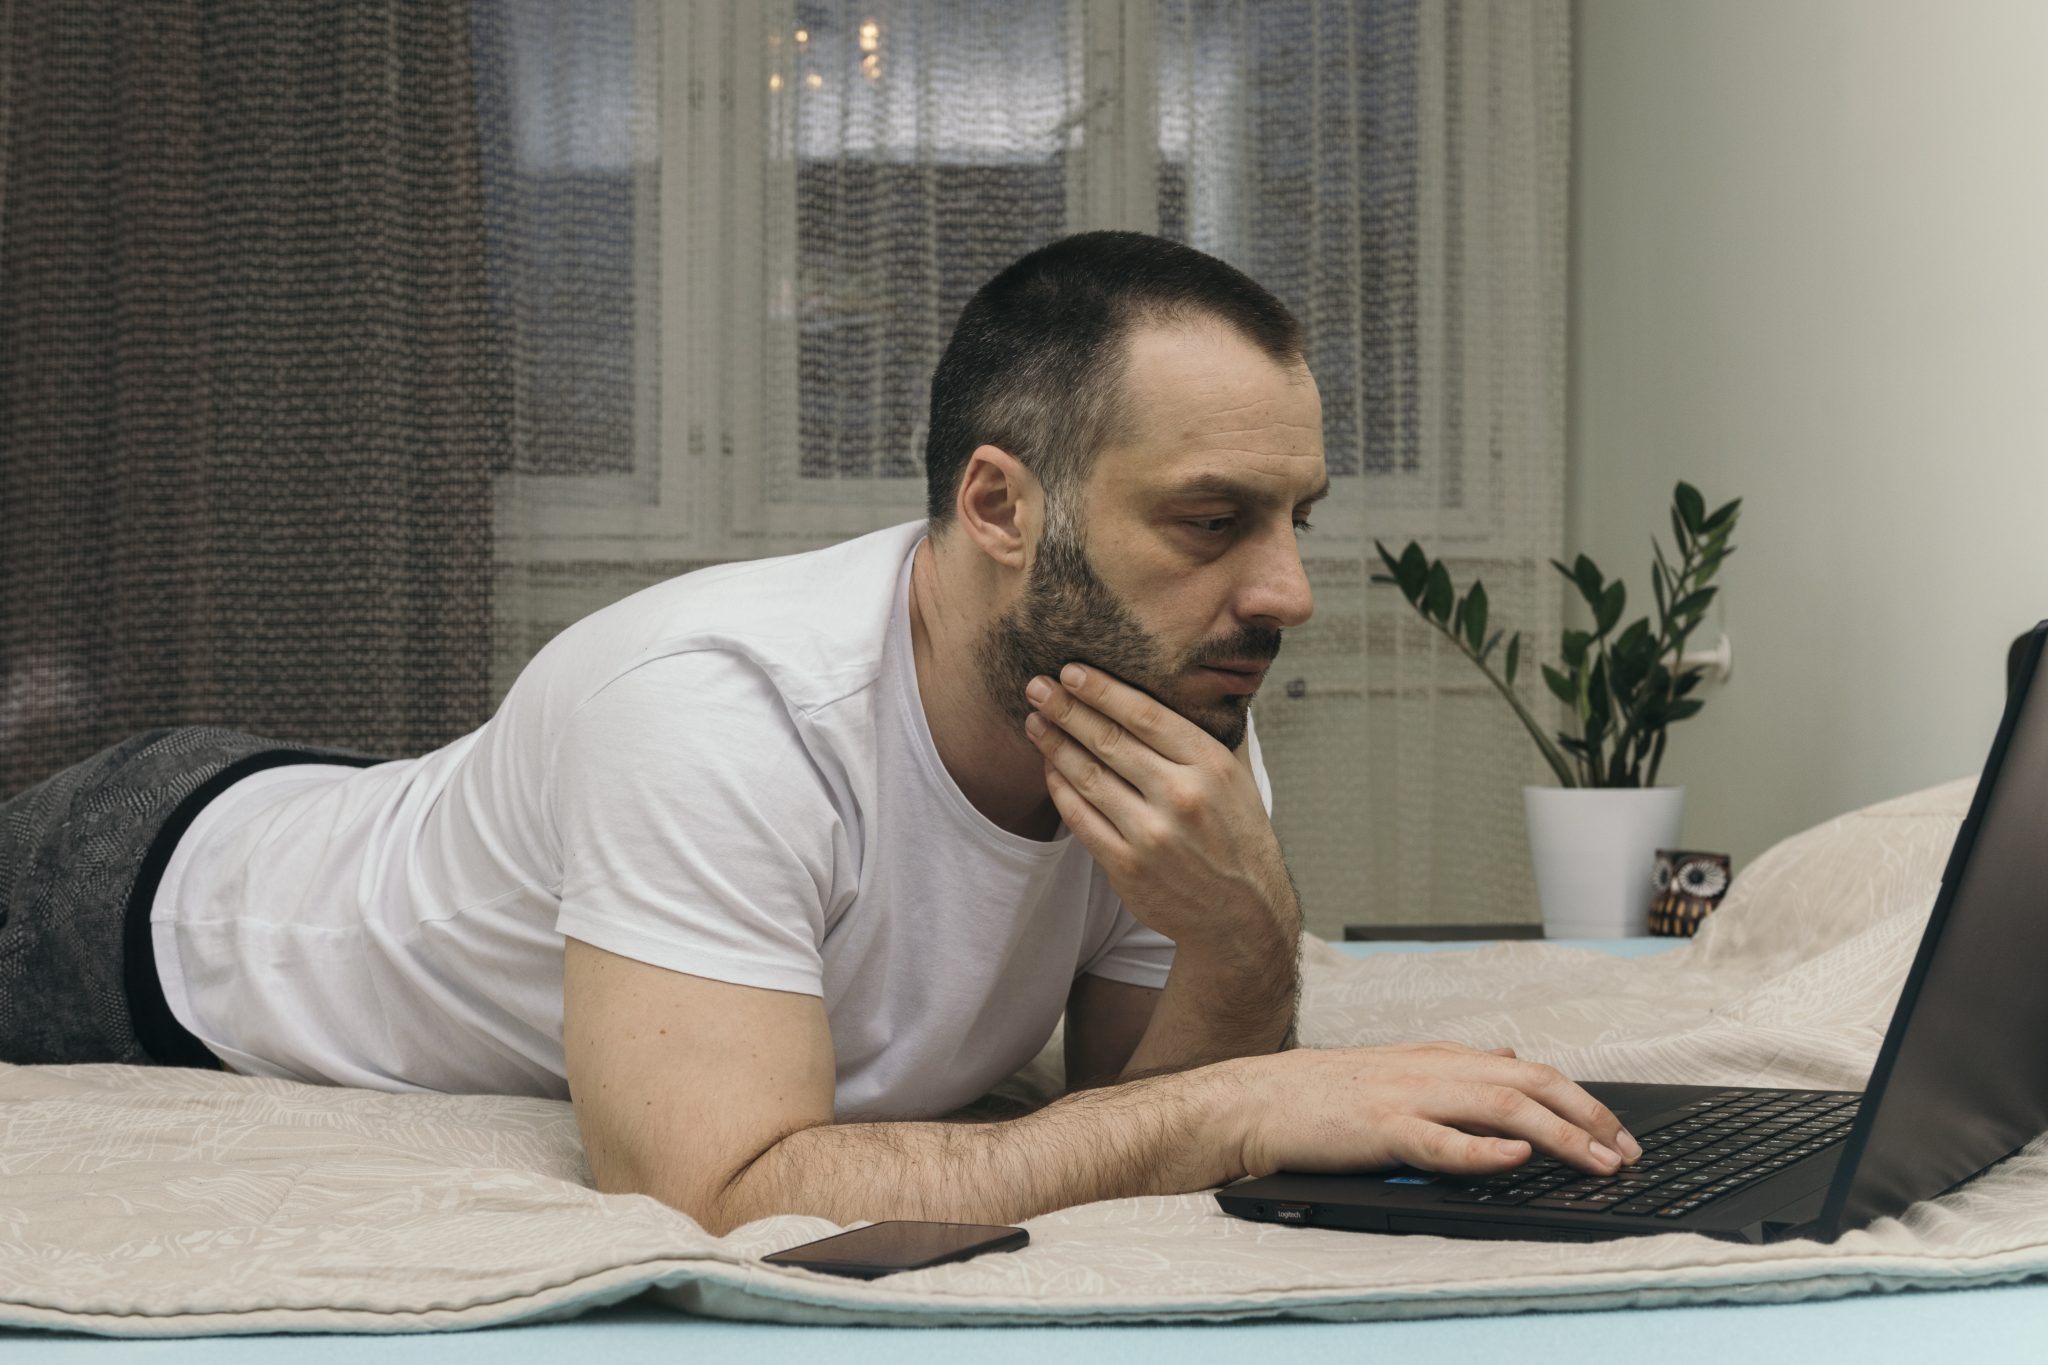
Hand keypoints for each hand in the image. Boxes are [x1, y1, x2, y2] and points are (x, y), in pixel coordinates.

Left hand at [1023, 662, 1295, 950]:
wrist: (1243, 914)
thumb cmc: (1238, 835)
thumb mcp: (1239, 778)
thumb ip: (1210, 734)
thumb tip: (1185, 682)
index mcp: (1211, 766)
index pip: (1145, 716)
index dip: (1102, 691)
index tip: (1071, 671)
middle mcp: (1182, 797)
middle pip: (1109, 741)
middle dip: (1066, 709)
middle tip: (1037, 686)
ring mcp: (1152, 835)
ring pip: (1088, 777)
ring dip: (1054, 744)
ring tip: (1035, 721)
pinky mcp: (1127, 867)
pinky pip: (1080, 818)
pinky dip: (1060, 788)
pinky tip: (1050, 767)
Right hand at [1228, 1041, 1644, 1178]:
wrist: (1256, 1101)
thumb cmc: (1321, 1096)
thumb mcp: (1398, 1070)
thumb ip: (1454, 1067)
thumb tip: (1507, 1056)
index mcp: (1438, 1058)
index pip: (1527, 1070)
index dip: (1580, 1099)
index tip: (1618, 1131)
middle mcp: (1432, 1069)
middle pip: (1528, 1082)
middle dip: (1588, 1114)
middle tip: (1628, 1150)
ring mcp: (1407, 1096)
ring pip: (1500, 1106)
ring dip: (1558, 1134)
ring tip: (1597, 1159)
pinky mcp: (1381, 1129)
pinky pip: (1441, 1141)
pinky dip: (1484, 1150)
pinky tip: (1516, 1158)